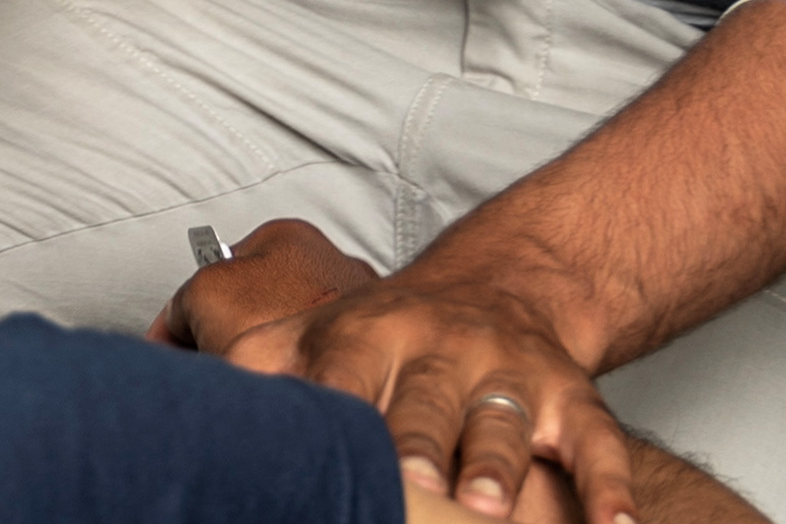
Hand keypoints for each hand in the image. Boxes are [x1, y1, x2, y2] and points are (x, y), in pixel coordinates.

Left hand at [187, 228, 644, 523]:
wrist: (504, 284)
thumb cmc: (392, 333)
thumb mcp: (320, 334)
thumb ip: (258, 366)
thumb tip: (176, 389)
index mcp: (371, 333)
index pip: (346, 372)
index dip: (335, 410)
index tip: (324, 452)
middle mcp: (443, 346)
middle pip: (426, 399)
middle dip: (416, 442)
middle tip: (409, 486)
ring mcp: (510, 370)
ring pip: (503, 418)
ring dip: (496, 463)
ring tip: (487, 507)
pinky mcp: (569, 395)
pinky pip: (595, 440)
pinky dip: (610, 485)